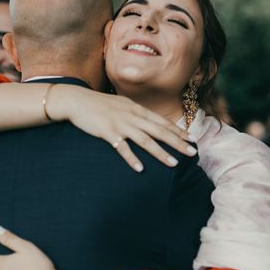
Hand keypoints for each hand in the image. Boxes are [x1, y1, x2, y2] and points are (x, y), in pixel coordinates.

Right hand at [50, 85, 197, 171]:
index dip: (178, 131)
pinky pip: (122, 148)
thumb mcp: (122, 104)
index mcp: (137, 109)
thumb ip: (136, 113)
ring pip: (145, 140)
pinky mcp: (107, 133)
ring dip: (160, 153)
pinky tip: (140, 168)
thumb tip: (150, 121)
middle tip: (192, 152)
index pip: (162, 121)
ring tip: (173, 163)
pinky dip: (131, 158)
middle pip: (159, 131)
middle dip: (177, 142)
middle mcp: (132, 116)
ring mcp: (120, 124)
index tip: (192, 139)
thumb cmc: (100, 104)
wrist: (77, 101)